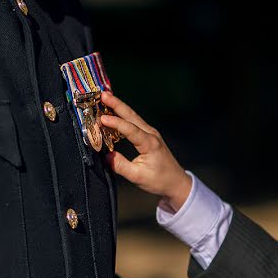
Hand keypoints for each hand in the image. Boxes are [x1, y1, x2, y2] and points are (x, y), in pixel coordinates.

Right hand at [100, 91, 191, 211]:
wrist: (176, 182)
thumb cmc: (159, 181)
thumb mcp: (138, 177)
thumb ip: (121, 166)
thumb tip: (106, 156)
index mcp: (150, 144)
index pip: (130, 129)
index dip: (115, 123)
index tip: (101, 119)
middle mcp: (151, 134)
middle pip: (132, 115)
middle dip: (116, 104)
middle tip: (102, 94)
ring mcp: (151, 133)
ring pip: (133, 116)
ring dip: (119, 106)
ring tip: (105, 98)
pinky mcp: (149, 136)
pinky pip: (135, 122)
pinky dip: (124, 115)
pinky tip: (114, 112)